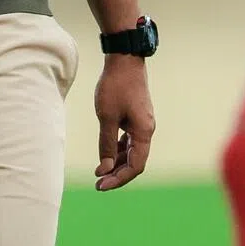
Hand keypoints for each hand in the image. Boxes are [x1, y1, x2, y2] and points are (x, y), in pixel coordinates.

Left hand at [94, 55, 154, 191]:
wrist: (124, 60)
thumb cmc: (115, 86)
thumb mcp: (106, 116)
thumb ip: (106, 143)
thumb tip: (105, 168)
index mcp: (144, 133)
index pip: (135, 166)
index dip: (119, 178)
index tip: (101, 185)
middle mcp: (146, 130)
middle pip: (134, 161)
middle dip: (117, 173)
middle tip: (98, 183)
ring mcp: (142, 123)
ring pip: (131, 151)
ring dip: (116, 162)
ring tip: (99, 171)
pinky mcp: (136, 116)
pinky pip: (128, 140)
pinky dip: (118, 148)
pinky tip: (106, 153)